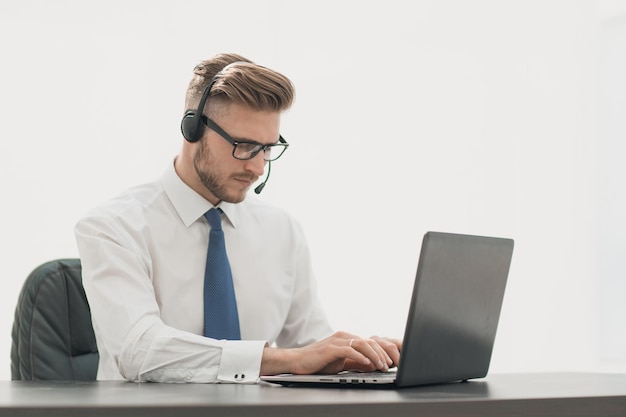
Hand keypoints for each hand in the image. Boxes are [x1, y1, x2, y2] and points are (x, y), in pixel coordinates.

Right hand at [260, 331, 401, 375]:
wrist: (298, 361)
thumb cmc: (318, 362)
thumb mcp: (341, 362)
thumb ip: (356, 362)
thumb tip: (372, 364)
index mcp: (346, 338)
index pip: (368, 342)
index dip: (380, 352)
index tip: (388, 363)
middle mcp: (342, 336)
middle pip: (367, 341)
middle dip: (380, 353)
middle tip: (388, 365)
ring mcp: (336, 341)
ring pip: (361, 344)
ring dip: (373, 355)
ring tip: (380, 365)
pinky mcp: (330, 348)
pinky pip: (349, 350)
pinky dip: (360, 356)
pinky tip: (367, 363)